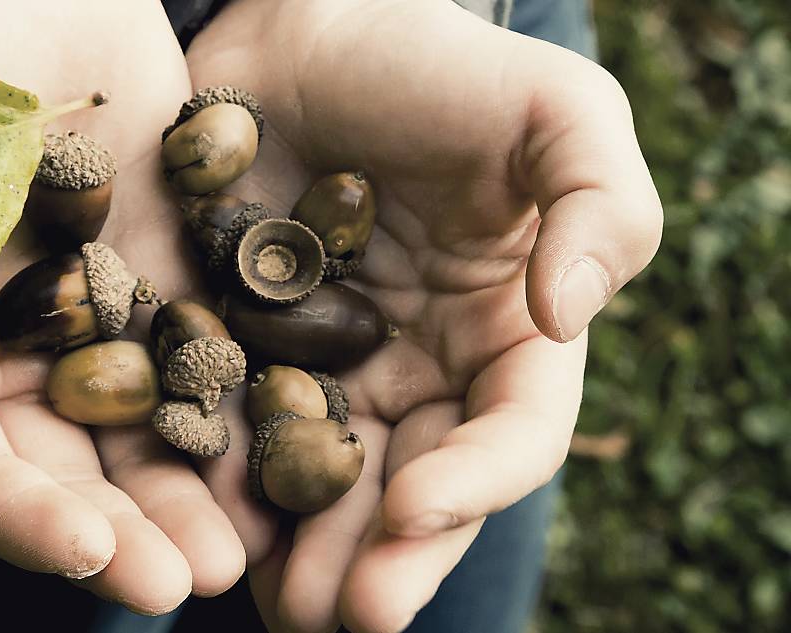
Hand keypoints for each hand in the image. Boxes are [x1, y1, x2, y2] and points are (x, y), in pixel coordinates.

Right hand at [0, 0, 243, 613]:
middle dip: (127, 537)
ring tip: (251, 552)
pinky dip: (247, 408)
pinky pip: (213, 357)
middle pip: (68, 476)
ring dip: (195, 497)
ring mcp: (101, 326)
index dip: (19, 520)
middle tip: (194, 585)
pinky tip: (294, 448)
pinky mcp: (173, 281)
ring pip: (149, 435)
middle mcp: (12, 362)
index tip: (91, 557)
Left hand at [186, 1, 661, 630]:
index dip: (476, 479)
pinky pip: (228, 422)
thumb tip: (569, 313)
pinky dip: (218, 479)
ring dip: (300, 546)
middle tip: (341, 615)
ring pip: (319, 477)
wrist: (309, 34)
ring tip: (273, 602)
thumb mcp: (552, 111)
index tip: (418, 507)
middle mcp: (415, 369)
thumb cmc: (439, 68)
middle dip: (380, 554)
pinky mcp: (239, 344)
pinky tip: (197, 524)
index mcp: (501, 335)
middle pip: (410, 482)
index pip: (509, 430)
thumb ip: (599, 204)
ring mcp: (324, 366)